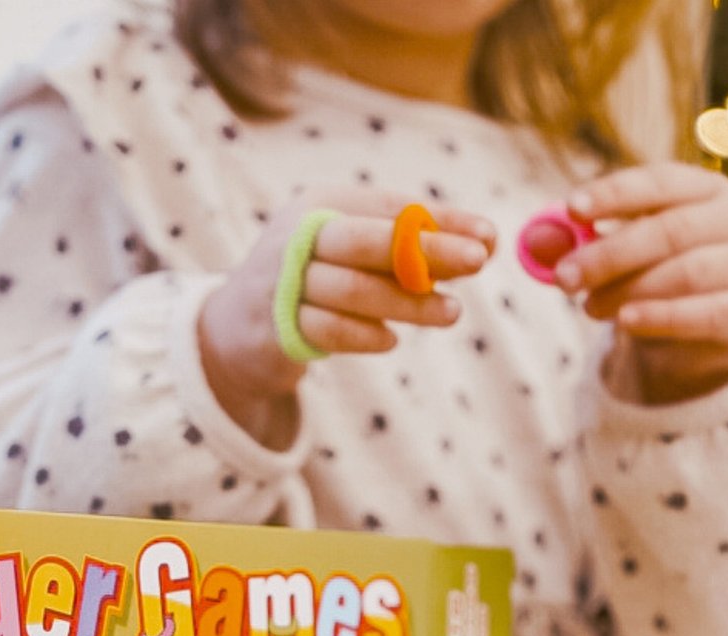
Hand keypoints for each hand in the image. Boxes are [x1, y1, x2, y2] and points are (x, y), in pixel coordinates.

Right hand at [199, 187, 493, 443]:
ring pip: (353, 290)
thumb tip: (483, 244)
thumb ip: (409, 248)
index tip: (489, 236)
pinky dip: (364, 335)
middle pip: (368, 240)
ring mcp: (283, 281)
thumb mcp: (356, 254)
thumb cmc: (314, 282)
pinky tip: (392, 340)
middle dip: (426, 250)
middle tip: (478, 261)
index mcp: (322, 203)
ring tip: (453, 313)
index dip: (441, 220)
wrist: (237, 328)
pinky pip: (328, 331)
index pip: (390, 207)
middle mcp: (297, 235)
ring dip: (408, 302)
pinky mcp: (276, 326)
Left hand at [556, 163, 727, 404]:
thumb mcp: (621, 258)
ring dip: (629, 291)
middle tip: (564, 277)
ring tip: (588, 307)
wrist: (709, 336)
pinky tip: (626, 322)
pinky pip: (706, 314)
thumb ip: (581, 245)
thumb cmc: (659, 279)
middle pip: (670, 230)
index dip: (616, 193)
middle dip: (610, 254)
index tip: (571, 208)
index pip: (661, 181)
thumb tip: (532, 240)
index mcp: (706, 190)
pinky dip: (662, 317)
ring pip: (686, 273)